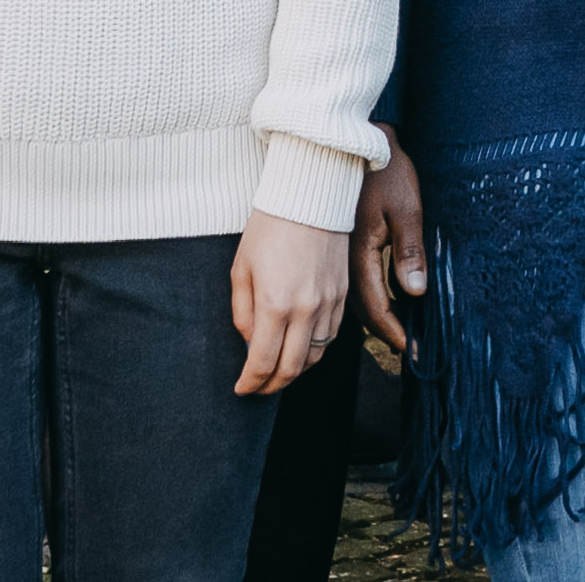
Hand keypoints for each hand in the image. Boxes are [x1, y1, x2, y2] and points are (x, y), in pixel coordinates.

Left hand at [234, 213, 350, 390]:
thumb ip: (242, 312)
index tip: (241, 389)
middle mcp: (305, 309)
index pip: (262, 362)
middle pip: (291, 368)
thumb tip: (249, 342)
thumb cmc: (269, 227)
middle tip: (258, 388)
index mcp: (274, 304)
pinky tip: (303, 347)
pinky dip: (316, 350)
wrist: (310, 195)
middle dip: (271, 386)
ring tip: (279, 371)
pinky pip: (332, 335)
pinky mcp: (343, 294)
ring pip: (316, 356)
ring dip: (296, 371)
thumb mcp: (241, 269)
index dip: (250, 383)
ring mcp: (329, 303)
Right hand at [355, 154, 428, 356]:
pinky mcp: (341, 246)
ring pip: (354, 298)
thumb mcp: (405, 207)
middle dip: (384, 331)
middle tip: (407, 348)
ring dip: (375, 316)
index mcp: (358, 255)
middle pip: (361, 310)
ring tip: (397, 331)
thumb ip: (409, 251)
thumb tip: (415, 291)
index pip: (376, 307)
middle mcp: (343, 262)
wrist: (352, 143)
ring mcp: (339, 255)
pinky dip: (369, 297)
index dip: (394, 331)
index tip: (411, 349)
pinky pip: (351, 282)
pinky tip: (384, 300)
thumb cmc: (384, 171)